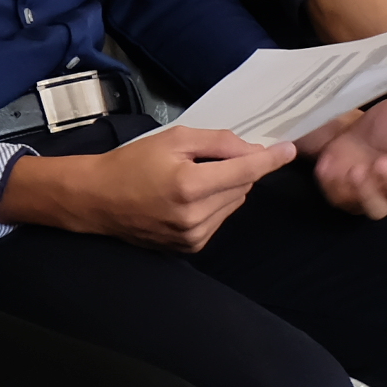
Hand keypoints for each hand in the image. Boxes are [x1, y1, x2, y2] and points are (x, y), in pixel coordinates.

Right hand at [0, 124, 291, 253]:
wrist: (98, 199)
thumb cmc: (133, 162)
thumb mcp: (175, 139)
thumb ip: (218, 142)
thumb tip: (254, 150)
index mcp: (191, 185)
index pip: (245, 171)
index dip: (270, 159)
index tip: (289, 150)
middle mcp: (195, 216)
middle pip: (242, 186)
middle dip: (238, 168)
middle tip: (209, 158)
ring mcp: (193, 236)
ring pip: (234, 203)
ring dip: (227, 187)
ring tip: (194, 177)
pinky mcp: (189, 247)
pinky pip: (219, 219)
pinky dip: (215, 204)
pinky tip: (190, 197)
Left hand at [307, 89, 386, 219]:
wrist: (346, 131)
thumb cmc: (386, 124)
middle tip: (383, 162)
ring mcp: (373, 192)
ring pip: (379, 208)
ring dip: (370, 192)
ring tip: (359, 170)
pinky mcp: (347, 197)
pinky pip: (346, 201)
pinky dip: (340, 188)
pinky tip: (333, 169)